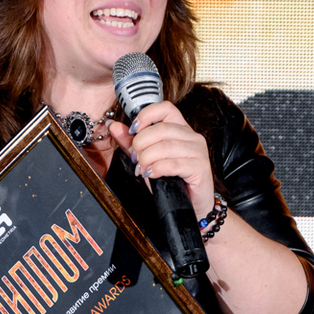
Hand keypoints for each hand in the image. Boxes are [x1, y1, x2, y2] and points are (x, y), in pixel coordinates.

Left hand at [108, 100, 214, 218]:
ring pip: (165, 146)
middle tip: (136, 159)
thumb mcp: (148, 159)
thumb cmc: (173, 182)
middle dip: (141, 144)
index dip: (146, 115)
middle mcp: (192, 136)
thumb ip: (131, 143)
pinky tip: (151, 175)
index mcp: (181, 129)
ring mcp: (198, 151)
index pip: (165, 108)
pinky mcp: (200, 168)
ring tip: (143, 170)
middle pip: (161, 128)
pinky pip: (173, 163)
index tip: (133, 131)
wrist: (192, 206)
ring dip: (147, 159)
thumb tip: (113, 126)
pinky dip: (157, 169)